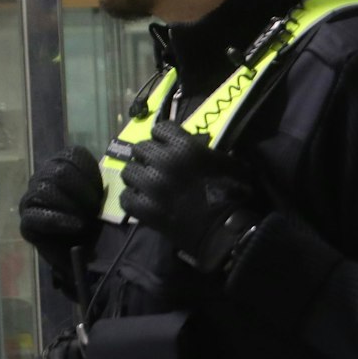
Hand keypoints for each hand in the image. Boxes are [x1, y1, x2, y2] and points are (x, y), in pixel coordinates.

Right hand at [18, 147, 103, 255]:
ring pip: (46, 190)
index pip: (73, 155)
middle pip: (59, 171)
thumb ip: (107, 178)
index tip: (101, 191)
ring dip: (72, 205)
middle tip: (96, 208)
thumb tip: (114, 164)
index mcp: (62, 165)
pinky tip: (75, 226)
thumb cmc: (100, 219)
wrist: (89, 252)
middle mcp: (43, 177)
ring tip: (86, 219)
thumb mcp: (107, 196)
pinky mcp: (27, 223)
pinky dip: (59, 220)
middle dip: (82, 190)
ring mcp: (32, 199)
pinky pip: (36, 216)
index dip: (91, 173)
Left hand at [118, 120, 260, 272]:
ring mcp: (150, 185)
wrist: (223, 230)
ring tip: (148, 185)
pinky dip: (134, 199)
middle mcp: (163, 161)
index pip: (160, 128)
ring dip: (138, 177)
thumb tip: (204, 147)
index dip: (163, 137)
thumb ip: (210, 153)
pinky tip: (144, 202)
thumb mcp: (229, 165)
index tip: (167, 146)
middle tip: (158, 167)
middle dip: (148, 156)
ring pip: (128, 171)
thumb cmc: (231, 195)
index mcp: (185, 148)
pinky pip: (126, 197)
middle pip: (140, 148)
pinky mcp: (143, 207)